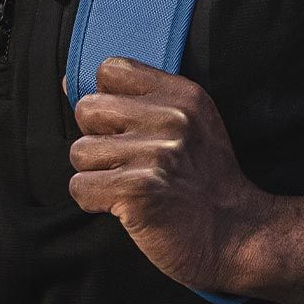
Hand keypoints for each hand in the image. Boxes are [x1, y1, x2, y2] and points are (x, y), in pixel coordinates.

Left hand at [65, 57, 303, 303]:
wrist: (235, 234)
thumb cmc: (204, 181)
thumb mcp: (191, 124)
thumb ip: (141, 101)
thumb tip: (69, 83)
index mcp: (184, 95)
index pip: (111, 69)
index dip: (108, 99)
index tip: (126, 127)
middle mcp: (173, 119)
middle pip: (87, 109)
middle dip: (99, 139)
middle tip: (131, 162)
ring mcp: (157, 154)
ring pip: (79, 152)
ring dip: (98, 175)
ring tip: (132, 185)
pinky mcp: (138, 189)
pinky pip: (80, 187)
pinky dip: (96, 202)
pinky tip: (128, 205)